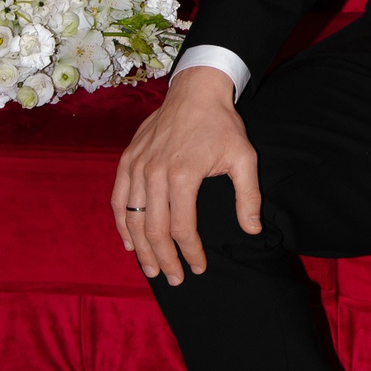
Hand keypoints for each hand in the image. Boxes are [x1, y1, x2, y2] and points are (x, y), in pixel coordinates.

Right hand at [112, 68, 260, 285]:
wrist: (196, 91)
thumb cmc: (222, 125)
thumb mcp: (244, 156)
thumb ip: (249, 195)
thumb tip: (253, 230)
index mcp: (183, 174)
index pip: (182, 228)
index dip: (190, 252)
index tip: (199, 267)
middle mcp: (154, 173)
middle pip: (154, 229)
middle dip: (164, 259)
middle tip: (174, 279)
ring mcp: (137, 166)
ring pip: (132, 219)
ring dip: (140, 249)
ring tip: (152, 269)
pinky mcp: (127, 160)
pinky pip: (117, 199)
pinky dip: (121, 224)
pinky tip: (129, 242)